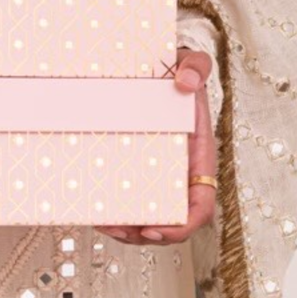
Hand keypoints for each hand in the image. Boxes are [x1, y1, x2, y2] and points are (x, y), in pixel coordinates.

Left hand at [96, 48, 216, 245]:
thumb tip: (186, 82)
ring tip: (102, 223)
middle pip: (171, 220)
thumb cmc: (179, 72)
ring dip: (127, 228)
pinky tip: (96, 208)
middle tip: (118, 229)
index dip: (182, 225)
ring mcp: (158, 174)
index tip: (157, 228)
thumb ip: (196, 67)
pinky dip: (115, 210)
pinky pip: (130, 198)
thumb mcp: (191, 63)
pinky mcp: (136, 169)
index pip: (201, 205)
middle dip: (146, 234)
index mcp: (199, 158)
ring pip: (148, 215)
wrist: (160, 69)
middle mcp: (181, 173)